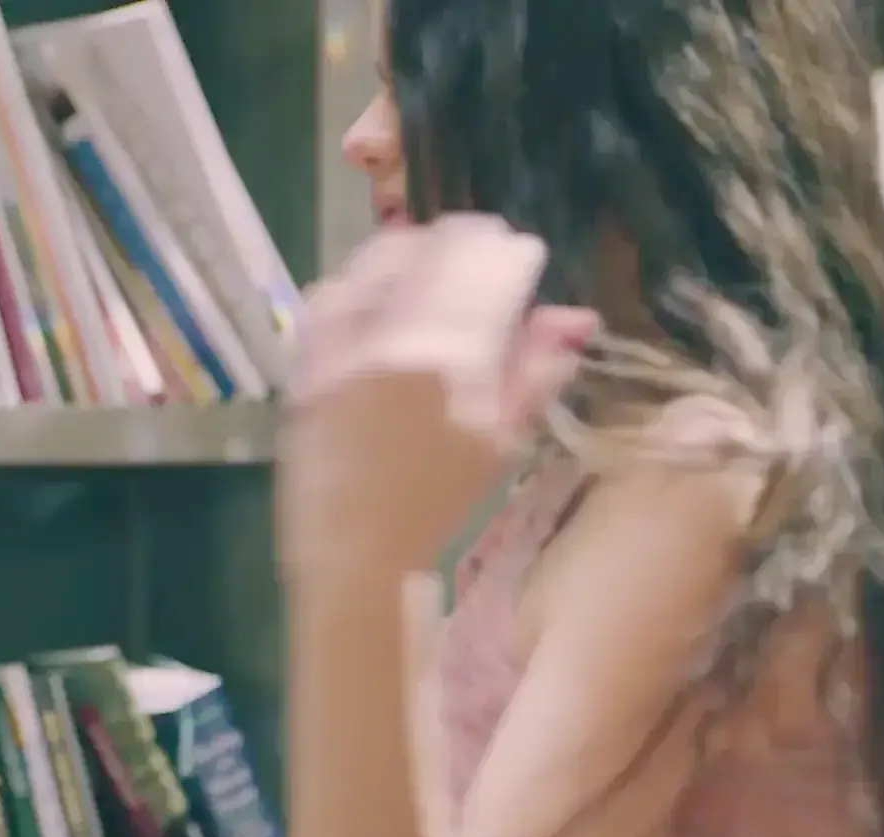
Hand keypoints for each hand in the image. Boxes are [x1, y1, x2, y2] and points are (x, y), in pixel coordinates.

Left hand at [279, 215, 593, 579]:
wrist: (357, 548)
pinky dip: (360, 279)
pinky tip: (377, 291)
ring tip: (434, 260)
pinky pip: (331, 293)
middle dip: (469, 241)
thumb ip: (536, 370)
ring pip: (382, 260)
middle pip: (438, 251)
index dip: (514, 253)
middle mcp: (397, 338)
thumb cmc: (440, 500)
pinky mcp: (307, 356)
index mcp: (457, 359)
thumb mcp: (503, 440)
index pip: (492, 268)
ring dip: (415, 249)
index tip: (524, 254)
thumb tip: (575, 317)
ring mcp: (344, 344)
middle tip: (484, 248)